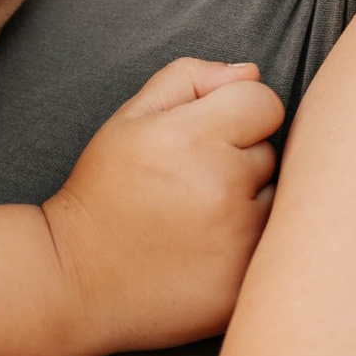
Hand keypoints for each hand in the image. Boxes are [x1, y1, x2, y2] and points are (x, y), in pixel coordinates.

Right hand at [42, 55, 282, 355]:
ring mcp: (236, 242)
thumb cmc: (105, 190)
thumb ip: (189, 79)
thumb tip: (250, 72)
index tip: (207, 136)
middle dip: (240, 160)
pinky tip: (209, 251)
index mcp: (191, 138)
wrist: (77, 278)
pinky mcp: (244, 284)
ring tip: (201, 218)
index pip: (264, 102)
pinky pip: (272, 247)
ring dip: (251, 203)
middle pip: (269, 153)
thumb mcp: (129, 118)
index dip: (237, 113)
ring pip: (277, 201)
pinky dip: (250, 245)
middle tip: (193, 184)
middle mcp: (221, 188)